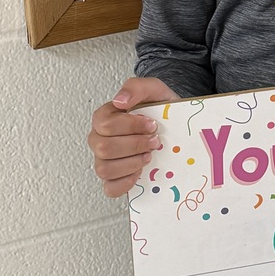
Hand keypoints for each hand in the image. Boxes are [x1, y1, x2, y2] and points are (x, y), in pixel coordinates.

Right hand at [88, 77, 180, 197]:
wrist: (174, 123)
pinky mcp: (114, 178)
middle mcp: (99, 139)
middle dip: (135, 145)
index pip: (105, 124)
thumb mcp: (154, 89)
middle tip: (154, 141)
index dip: (130, 126)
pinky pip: (110, 188)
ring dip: (131, 163)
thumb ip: (136, 87)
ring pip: (104, 169)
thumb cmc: (159, 107)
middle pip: (104, 148)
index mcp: (105, 117)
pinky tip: (141, 171)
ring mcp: (105, 160)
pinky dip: (126, 182)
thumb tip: (120, 101)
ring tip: (149, 155)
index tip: (152, 124)